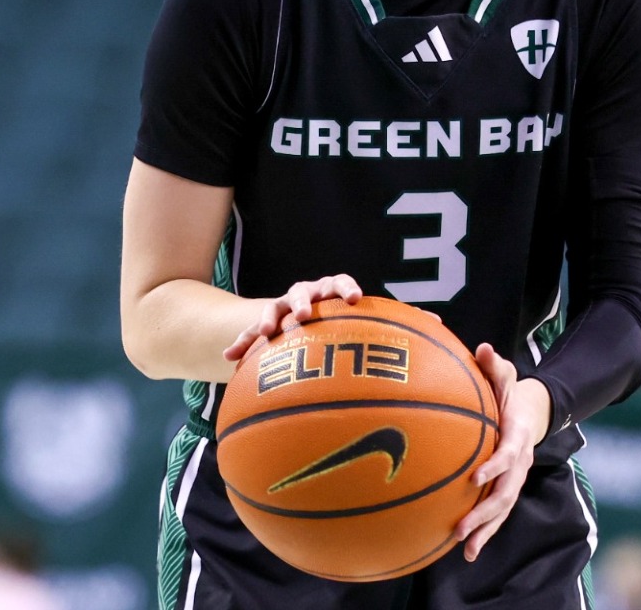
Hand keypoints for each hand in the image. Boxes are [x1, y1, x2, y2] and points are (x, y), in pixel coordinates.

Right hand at [221, 275, 362, 362]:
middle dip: (302, 302)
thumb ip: (373, 330)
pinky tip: (230, 356)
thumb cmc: (338, 330)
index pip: (339, 283)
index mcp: (329, 292)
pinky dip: (242, 342)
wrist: (309, 325)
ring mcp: (284, 307)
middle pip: (302, 292)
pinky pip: (251, 332)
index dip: (346, 288)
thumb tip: (410, 334)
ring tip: (265, 331)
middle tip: (304, 315)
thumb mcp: (353, 328)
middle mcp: (306, 296)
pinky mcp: (267, 322)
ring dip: (269, 317)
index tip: (355, 299)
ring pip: (274, 307)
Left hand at [456, 343, 551, 562]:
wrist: (532, 411)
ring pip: (504, 509)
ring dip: (486, 531)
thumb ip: (495, 365)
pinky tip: (466, 553)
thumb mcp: (506, 374)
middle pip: (507, 492)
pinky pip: (498, 513)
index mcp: (517, 435)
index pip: (508, 454)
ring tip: (465, 550)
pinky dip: (486, 533)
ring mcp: (516, 477)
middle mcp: (520, 461)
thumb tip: (484, 348)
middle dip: (485, 513)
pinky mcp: (508, 487)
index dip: (495, 466)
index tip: (476, 478)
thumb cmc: (510, 392)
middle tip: (461, 528)